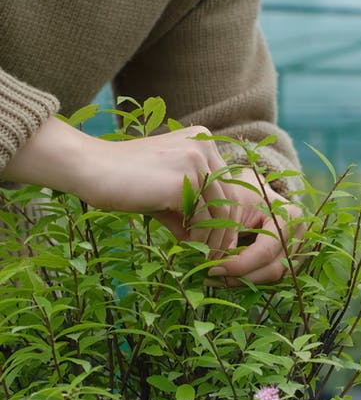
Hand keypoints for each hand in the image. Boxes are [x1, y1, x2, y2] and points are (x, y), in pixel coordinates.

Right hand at [6, 119, 234, 256]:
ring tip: (205, 258)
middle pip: (229, 198)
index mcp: (201, 140)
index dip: (227, 217)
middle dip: (225, 232)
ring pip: (219, 210)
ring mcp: (196, 159)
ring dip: (214, 239)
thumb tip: (211, 243)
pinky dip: (200, 238)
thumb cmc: (125, 182)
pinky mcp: (186, 178)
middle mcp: (204, 144)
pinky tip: (189, 249)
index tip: (221, 244)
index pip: (227, 186)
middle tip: (218, 258)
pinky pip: (204, 217)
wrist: (92, 168)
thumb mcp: (166, 195)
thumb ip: (190, 211)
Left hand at [207, 167, 304, 283]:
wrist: (252, 186)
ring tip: (217, 278)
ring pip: (273, 277)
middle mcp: (299, 235)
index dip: (239, 266)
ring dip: (244, 281)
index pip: (264, 252)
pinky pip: (271, 275)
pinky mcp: (292, 259)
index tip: (213, 270)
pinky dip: (250, 278)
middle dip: (241, 277)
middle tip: (212, 277)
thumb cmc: (240, 191)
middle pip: (272, 270)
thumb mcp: (231, 208)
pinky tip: (229, 276)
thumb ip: (226, 237)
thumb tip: (216, 268)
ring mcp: (299, 248)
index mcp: (289, 216)